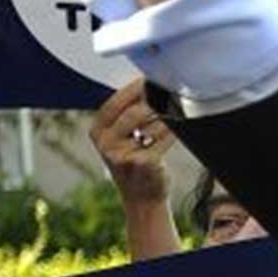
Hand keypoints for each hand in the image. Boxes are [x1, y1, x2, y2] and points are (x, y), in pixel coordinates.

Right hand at [89, 77, 171, 202]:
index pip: (116, 101)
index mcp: (97, 131)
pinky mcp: (142, 162)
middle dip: (155, 100)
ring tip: (176, 112)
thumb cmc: (135, 162)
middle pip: (135, 110)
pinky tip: (179, 128)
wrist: (142, 197)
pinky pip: (164, 137)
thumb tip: (149, 84)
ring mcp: (122, 154)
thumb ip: (128, 113)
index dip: (135, 88)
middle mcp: (105, 142)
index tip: (152, 78)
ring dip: (168, 116)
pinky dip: (174, 130)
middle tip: (171, 92)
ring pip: (152, 122)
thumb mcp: (121, 137)